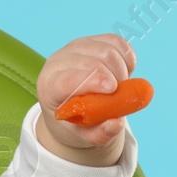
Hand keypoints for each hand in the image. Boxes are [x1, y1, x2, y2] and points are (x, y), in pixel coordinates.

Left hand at [35, 34, 137, 165]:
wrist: (72, 106)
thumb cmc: (75, 122)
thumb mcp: (84, 136)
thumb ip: (100, 134)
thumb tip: (117, 123)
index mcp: (49, 86)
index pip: (68, 79)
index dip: (92, 81)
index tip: (113, 89)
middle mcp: (58, 62)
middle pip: (92, 61)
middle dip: (115, 78)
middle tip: (121, 95)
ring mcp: (75, 47)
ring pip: (106, 49)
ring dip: (122, 69)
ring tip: (121, 86)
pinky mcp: (92, 40)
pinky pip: (116, 41)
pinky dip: (127, 57)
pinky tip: (125, 72)